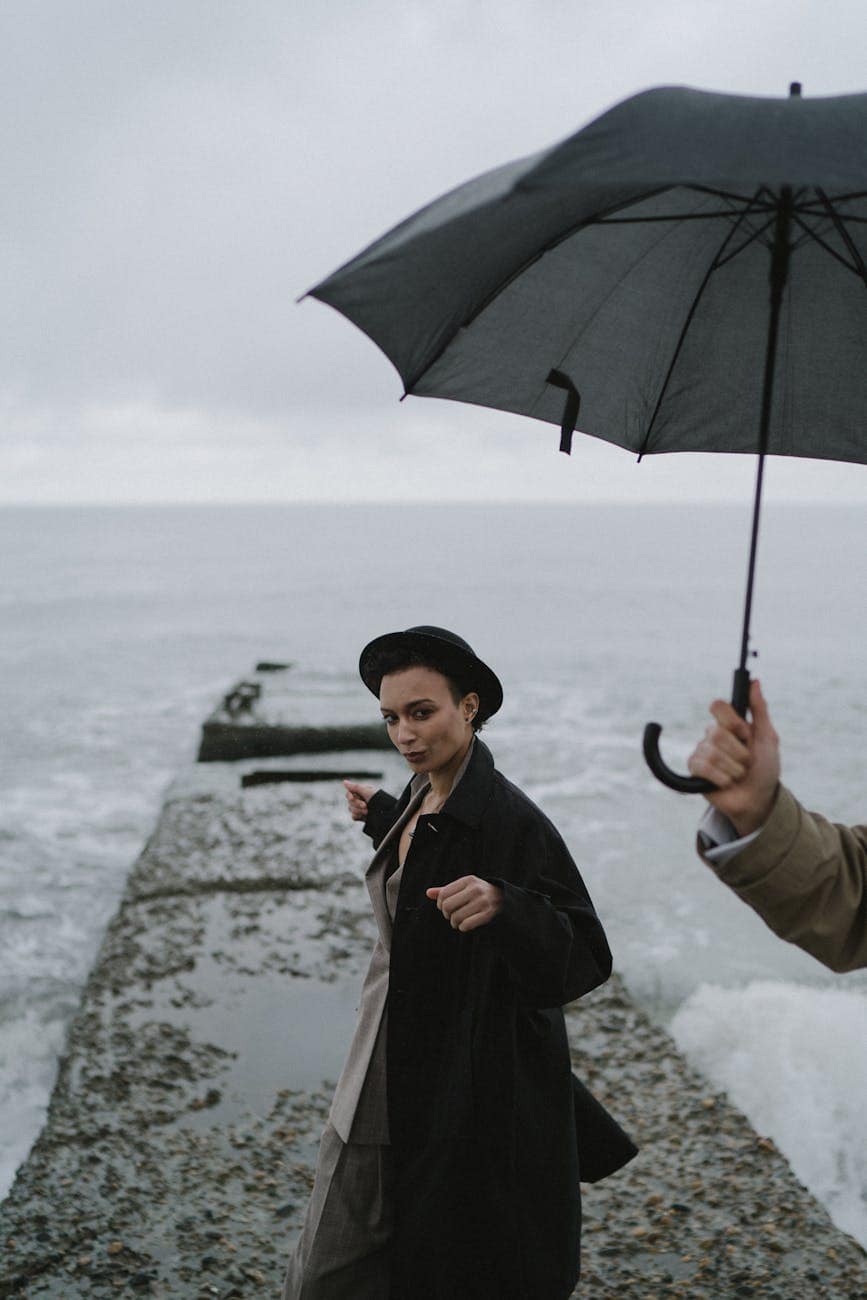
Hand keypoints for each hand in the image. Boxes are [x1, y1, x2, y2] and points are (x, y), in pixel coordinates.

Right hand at [343, 780, 376, 821]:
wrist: (386, 813)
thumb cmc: (378, 799)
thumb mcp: (368, 791)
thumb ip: (355, 787)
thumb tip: (344, 781)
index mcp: (361, 792)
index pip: (349, 793)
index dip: (349, 796)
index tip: (352, 797)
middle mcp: (359, 799)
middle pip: (349, 802)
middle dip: (357, 804)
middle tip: (366, 805)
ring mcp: (359, 808)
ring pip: (351, 809)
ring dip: (359, 811)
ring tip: (367, 811)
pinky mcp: (360, 816)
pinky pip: (353, 816)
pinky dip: (358, 816)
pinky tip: (364, 816)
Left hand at [426, 876, 502, 931]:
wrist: (503, 898)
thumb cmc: (477, 893)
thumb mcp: (464, 888)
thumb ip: (446, 890)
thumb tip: (428, 893)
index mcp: (468, 880)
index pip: (444, 894)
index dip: (440, 904)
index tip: (444, 908)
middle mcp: (476, 889)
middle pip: (448, 906)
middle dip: (446, 914)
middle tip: (450, 916)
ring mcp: (483, 901)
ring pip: (456, 917)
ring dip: (454, 923)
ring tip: (457, 922)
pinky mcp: (488, 914)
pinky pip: (467, 924)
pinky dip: (462, 927)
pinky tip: (464, 926)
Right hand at [687, 679, 779, 835]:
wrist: (759, 799)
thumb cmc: (765, 768)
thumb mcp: (768, 738)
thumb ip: (759, 709)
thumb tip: (754, 681)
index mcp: (730, 725)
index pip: (718, 706)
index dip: (732, 722)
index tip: (746, 735)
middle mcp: (713, 736)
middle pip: (716, 732)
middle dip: (738, 752)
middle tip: (747, 762)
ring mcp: (702, 752)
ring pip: (712, 752)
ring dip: (733, 768)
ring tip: (738, 775)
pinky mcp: (695, 771)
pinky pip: (703, 767)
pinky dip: (721, 778)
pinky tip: (726, 782)